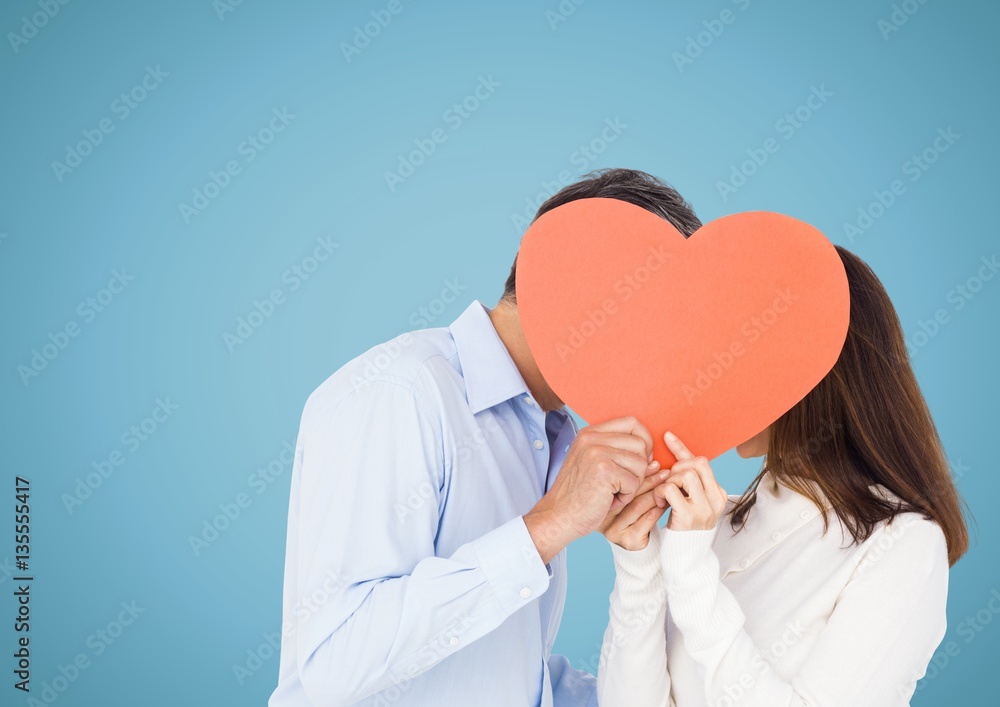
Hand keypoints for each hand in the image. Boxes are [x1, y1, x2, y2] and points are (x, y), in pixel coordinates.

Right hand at [524, 416, 658, 562]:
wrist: (559, 517)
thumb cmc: (579, 495)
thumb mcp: (595, 465)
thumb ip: (619, 454)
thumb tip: (655, 459)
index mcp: (589, 433)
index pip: (631, 422)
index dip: (644, 440)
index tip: (640, 460)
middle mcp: (592, 438)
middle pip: (640, 444)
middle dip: (639, 468)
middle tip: (621, 483)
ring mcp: (597, 453)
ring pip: (640, 463)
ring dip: (633, 484)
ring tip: (613, 492)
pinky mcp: (604, 470)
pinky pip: (633, 481)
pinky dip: (626, 496)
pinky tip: (609, 500)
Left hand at [656, 431, 727, 530]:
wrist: (687, 560)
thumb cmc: (684, 529)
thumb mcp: (689, 502)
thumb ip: (686, 482)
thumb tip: (673, 454)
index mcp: (718, 494)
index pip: (701, 462)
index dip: (682, 448)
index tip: (666, 436)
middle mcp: (716, 500)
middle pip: (697, 463)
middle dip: (677, 467)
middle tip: (668, 482)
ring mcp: (704, 509)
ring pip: (685, 474)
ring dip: (669, 480)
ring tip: (664, 494)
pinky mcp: (689, 517)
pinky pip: (671, 489)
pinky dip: (661, 492)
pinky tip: (660, 502)